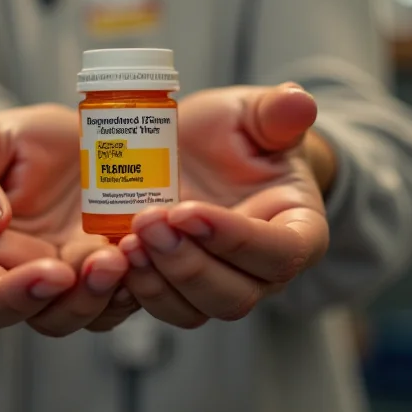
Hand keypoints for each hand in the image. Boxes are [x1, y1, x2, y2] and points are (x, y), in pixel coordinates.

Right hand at [0, 104, 136, 334]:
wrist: (62, 137)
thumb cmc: (11, 146)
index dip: (13, 299)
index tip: (50, 273)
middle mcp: (35, 278)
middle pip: (52, 318)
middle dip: (82, 298)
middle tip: (106, 260)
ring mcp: (82, 276)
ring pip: (99, 313)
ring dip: (118, 291)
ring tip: (133, 248)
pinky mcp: (122, 263)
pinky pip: (138, 287)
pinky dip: (150, 273)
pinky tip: (159, 240)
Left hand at [118, 84, 331, 327]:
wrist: (204, 153)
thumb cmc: (237, 134)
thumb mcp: (254, 114)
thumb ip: (277, 112)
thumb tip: (298, 102)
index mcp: (297, 229)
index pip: (281, 252)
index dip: (236, 240)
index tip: (188, 210)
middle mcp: (263, 271)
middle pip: (236, 294)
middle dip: (188, 264)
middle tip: (147, 221)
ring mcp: (220, 285)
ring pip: (197, 309)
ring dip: (158, 281)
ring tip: (126, 241)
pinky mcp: (180, 289)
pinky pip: (164, 305)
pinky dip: (138, 288)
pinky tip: (113, 255)